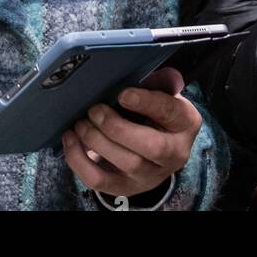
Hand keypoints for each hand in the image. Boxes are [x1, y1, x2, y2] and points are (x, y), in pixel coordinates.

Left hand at [63, 66, 201, 201]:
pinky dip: (80, 161)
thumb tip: (134, 68)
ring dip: (97, 142)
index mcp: (185, 123)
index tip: (123, 93)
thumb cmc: (157, 114)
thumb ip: (153, 82)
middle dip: (117, 127)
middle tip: (94, 110)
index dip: (146, 102)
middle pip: (150, 146)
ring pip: (125, 165)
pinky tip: (71, 140)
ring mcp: (150, 175)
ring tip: (81, 124)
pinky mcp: (125, 188)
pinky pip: (100, 182)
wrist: (159, 149)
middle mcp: (174, 154)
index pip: (170, 111)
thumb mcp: (162, 94)